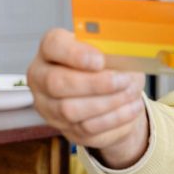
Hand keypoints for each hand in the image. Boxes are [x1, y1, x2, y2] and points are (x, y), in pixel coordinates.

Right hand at [27, 28, 148, 168]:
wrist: (115, 92)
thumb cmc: (111, 63)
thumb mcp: (115, 51)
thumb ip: (113, 50)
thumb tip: (123, 58)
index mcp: (51, 48)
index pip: (53, 45)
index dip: (75, 54)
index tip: (100, 61)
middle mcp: (42, 77)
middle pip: (56, 83)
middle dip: (94, 84)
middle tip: (123, 81)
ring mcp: (49, 106)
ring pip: (70, 110)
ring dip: (107, 103)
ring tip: (131, 93)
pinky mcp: (65, 129)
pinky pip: (87, 128)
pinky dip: (114, 118)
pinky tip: (132, 107)